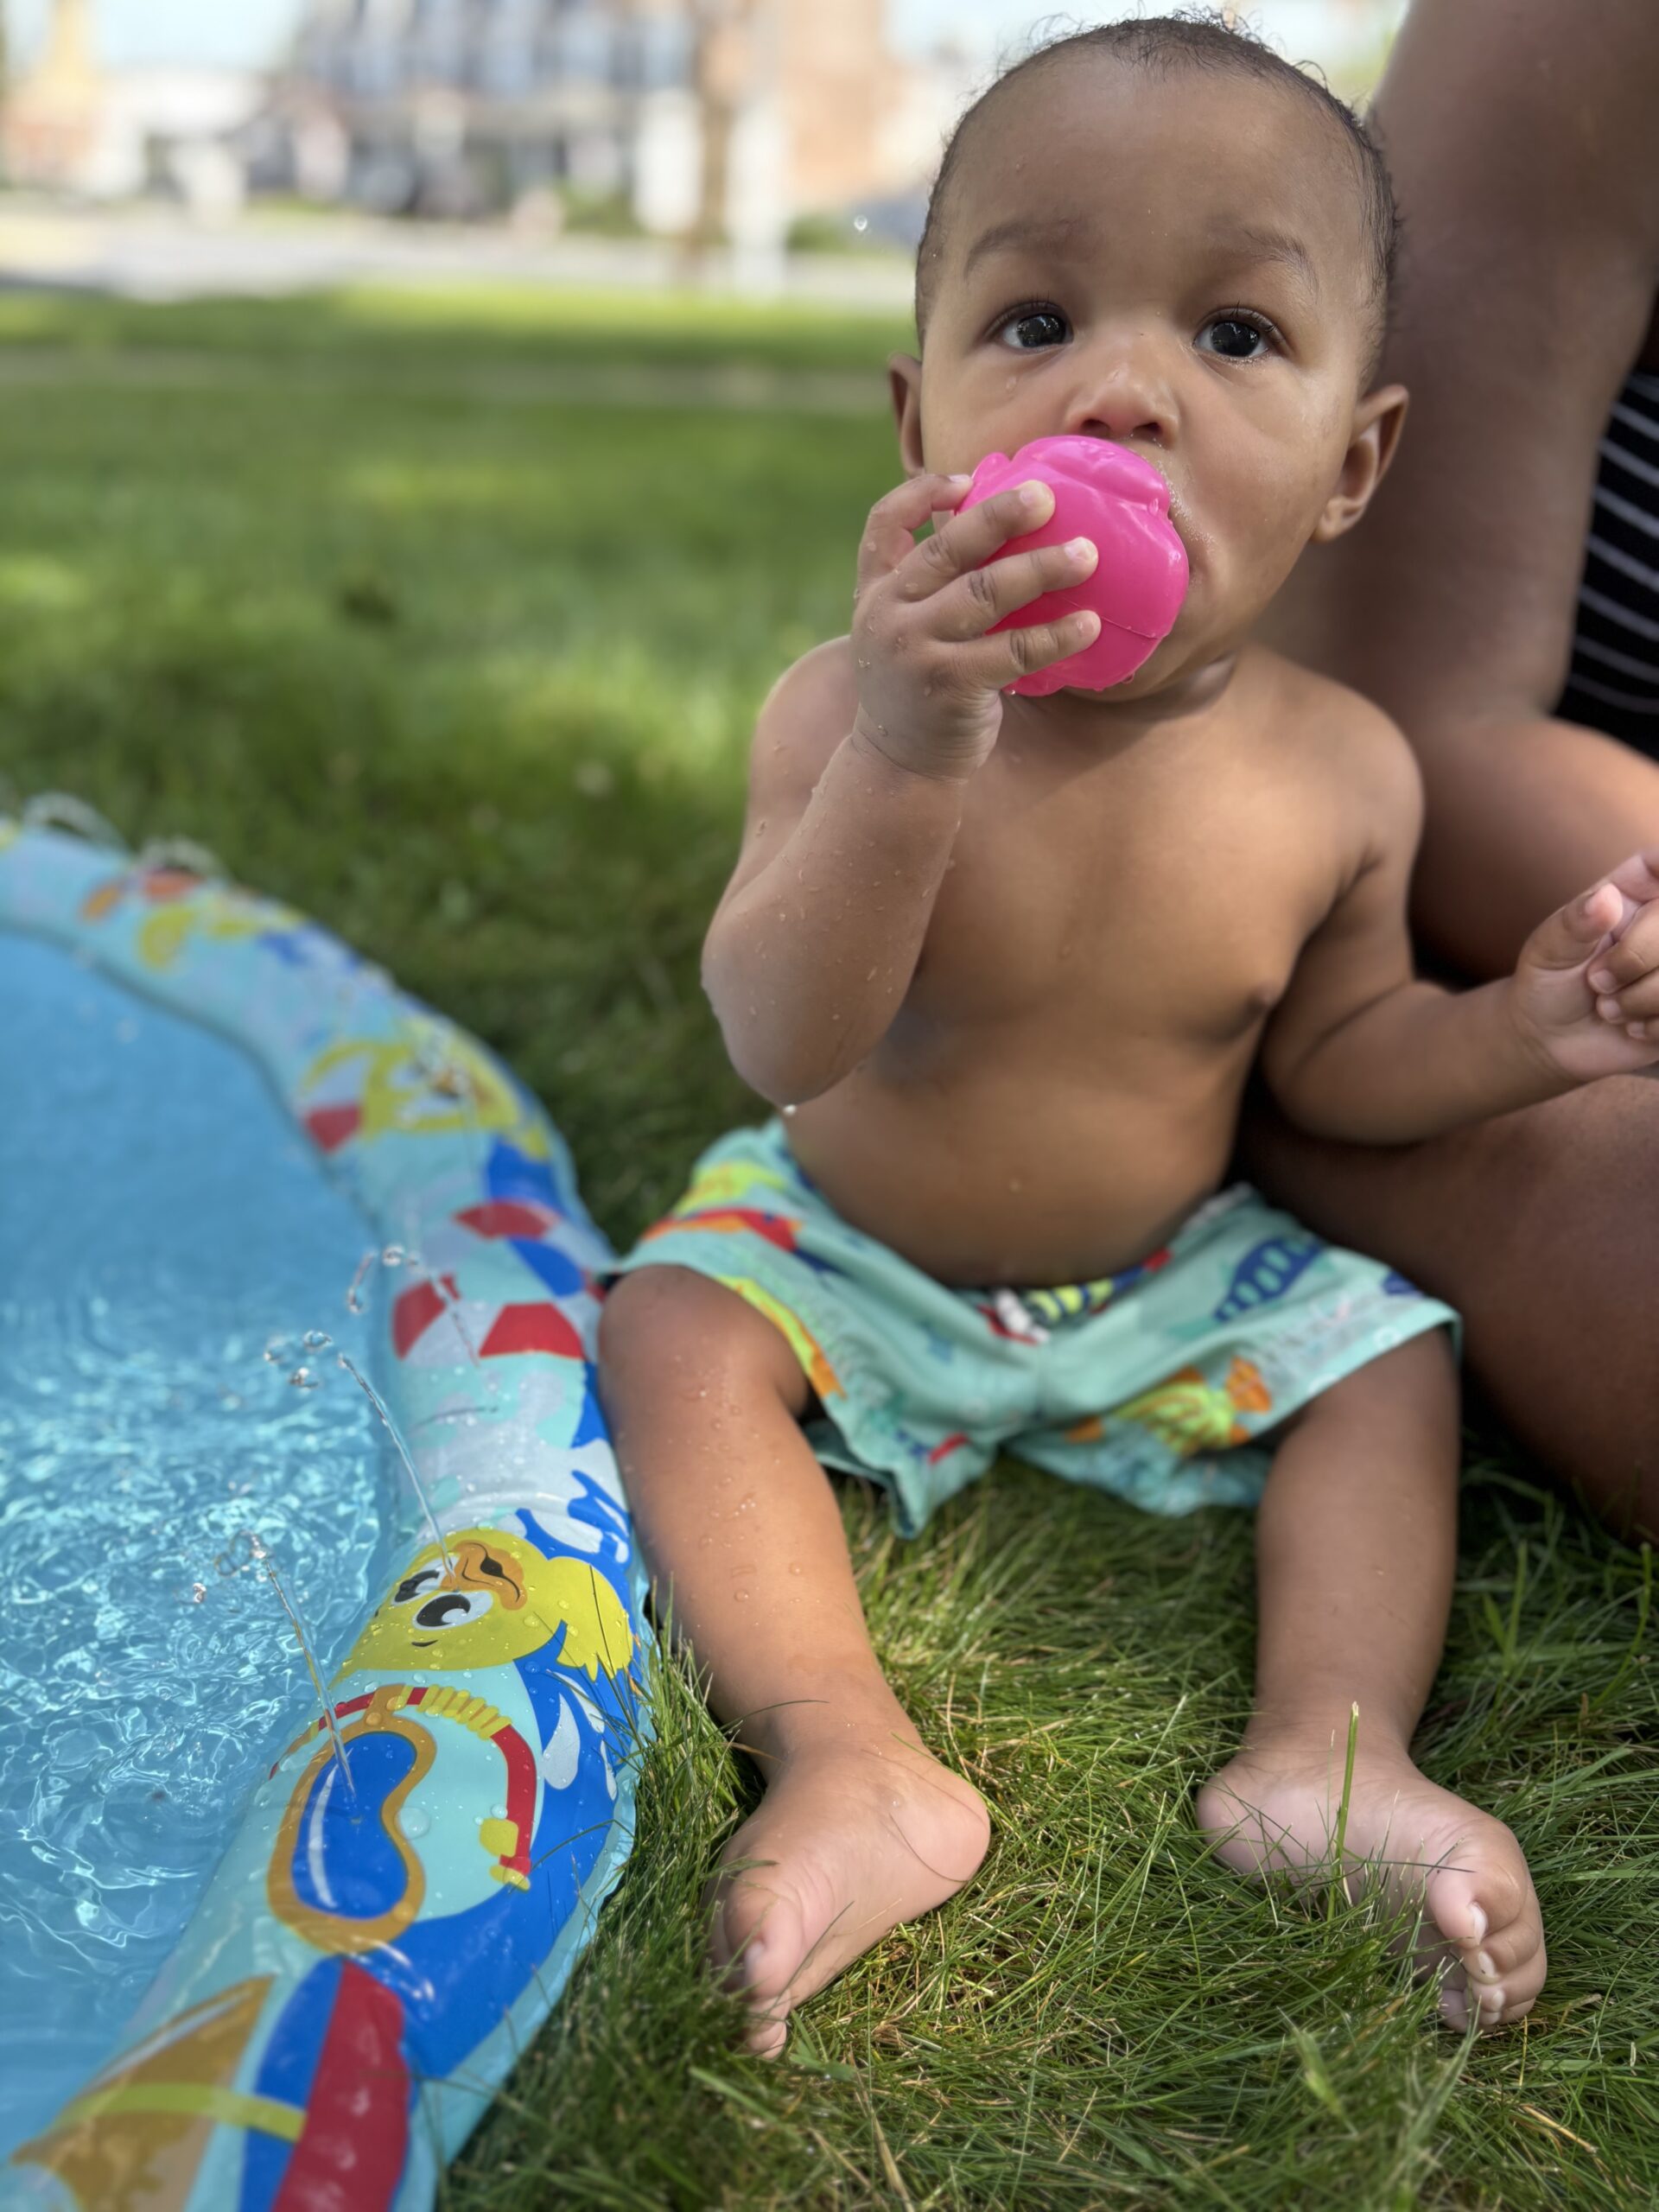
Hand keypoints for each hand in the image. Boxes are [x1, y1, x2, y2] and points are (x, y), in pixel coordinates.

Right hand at [848, 471, 1100, 780]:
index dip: (922, 494)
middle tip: (1047, 497)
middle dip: (999, 517)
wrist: (897, 765)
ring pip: (984, 593)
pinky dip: (1054, 636)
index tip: (966, 479)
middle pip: (946, 549)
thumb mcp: (903, 632)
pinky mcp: (948, 685)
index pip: (883, 524)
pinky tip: (1089, 625)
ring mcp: (915, 649)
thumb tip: (1002, 537)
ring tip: (1087, 556)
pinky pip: (1012, 651)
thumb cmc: (918, 688)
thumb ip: (929, 590)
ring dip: (1041, 569)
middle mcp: (887, 613)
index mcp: (875, 591)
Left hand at [1509, 849, 1658, 1080]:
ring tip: (1608, 1005)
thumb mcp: (1549, 950)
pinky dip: (1653, 1025)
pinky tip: (1631, 1025)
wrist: (1550, 1038)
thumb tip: (1606, 897)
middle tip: (1596, 979)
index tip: (1634, 897)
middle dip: (1633, 959)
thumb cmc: (1549, 981)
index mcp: (1633, 891)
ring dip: (1639, 998)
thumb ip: (1575, 923)